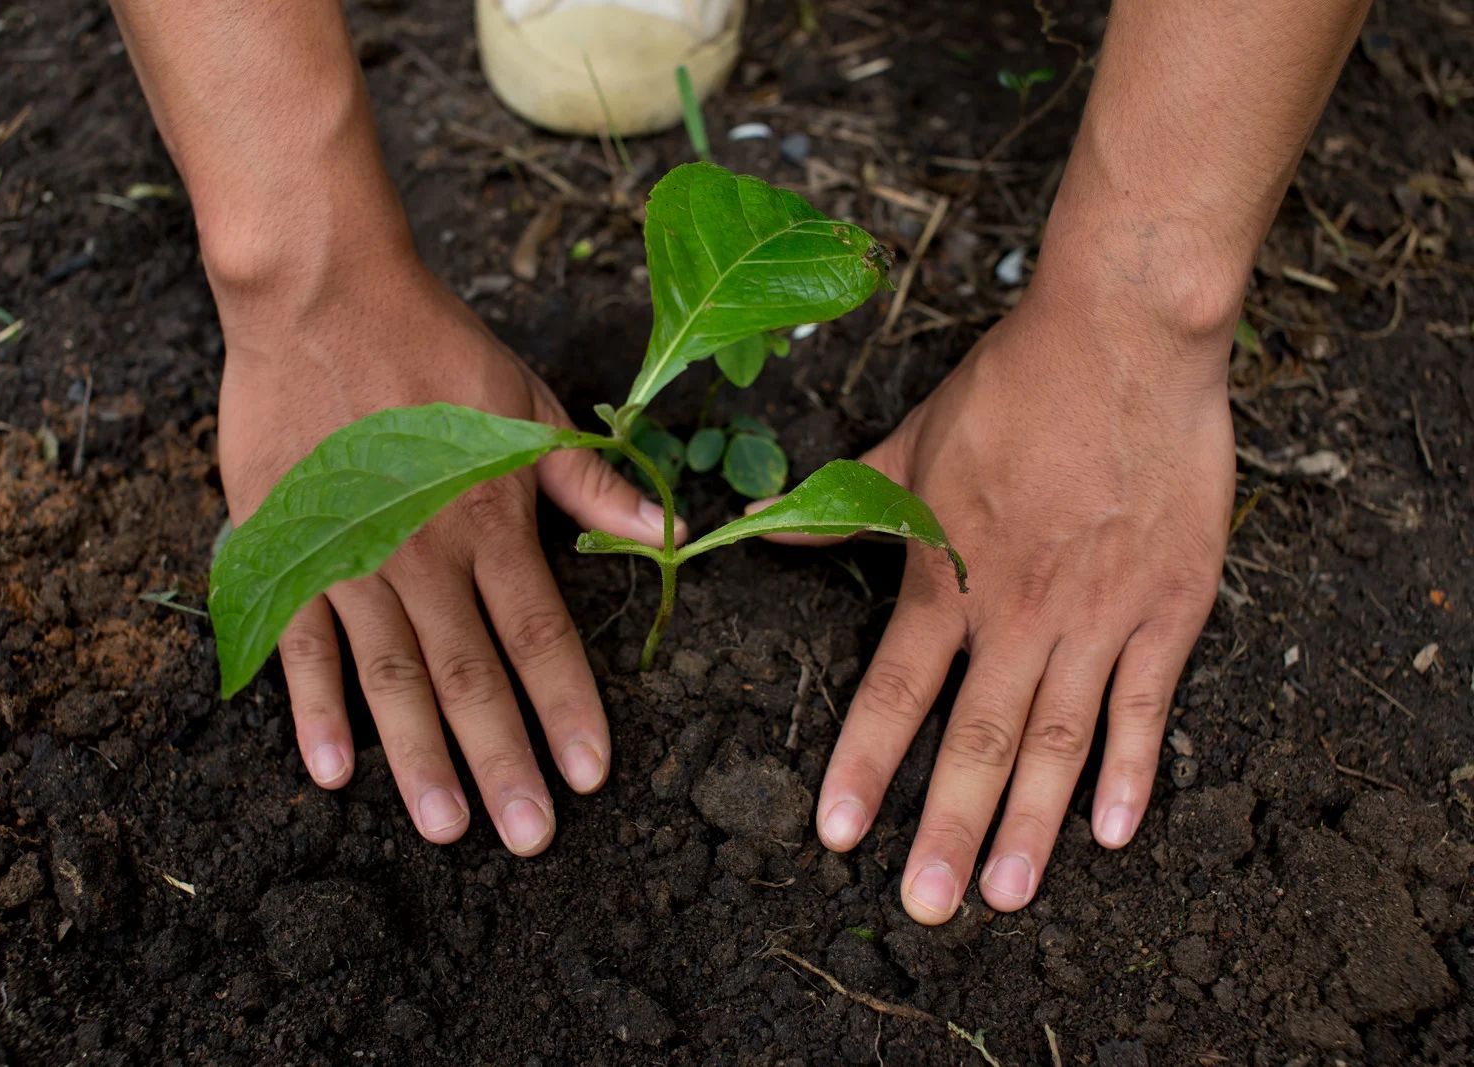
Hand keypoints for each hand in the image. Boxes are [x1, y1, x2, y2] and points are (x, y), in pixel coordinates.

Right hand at [215, 250, 678, 855]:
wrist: (321, 297)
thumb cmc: (435, 347)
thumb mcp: (530, 404)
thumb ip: (588, 481)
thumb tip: (665, 529)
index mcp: (492, 521)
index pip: (541, 635)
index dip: (567, 709)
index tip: (591, 776)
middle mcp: (425, 554)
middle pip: (471, 677)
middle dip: (502, 762)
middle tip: (527, 837)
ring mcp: (350, 557)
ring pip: (392, 677)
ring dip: (420, 757)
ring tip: (447, 827)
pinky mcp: (286, 549)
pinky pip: (301, 642)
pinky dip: (315, 707)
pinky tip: (334, 769)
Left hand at [814, 289, 1233, 921]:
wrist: (1122, 337)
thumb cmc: (1013, 384)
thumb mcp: (910, 439)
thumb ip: (845, 502)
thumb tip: (766, 529)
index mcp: (949, 572)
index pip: (895, 689)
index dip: (864, 763)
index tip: (837, 832)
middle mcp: (1019, 611)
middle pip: (978, 737)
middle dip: (946, 827)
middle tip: (924, 906)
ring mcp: (1098, 615)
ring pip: (1059, 739)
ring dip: (1032, 824)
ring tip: (1004, 893)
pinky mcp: (1167, 607)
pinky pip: (1148, 705)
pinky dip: (1132, 771)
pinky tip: (1115, 831)